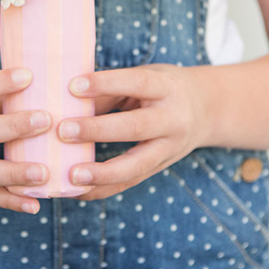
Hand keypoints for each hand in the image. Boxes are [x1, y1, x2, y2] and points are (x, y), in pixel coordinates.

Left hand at [57, 65, 209, 200]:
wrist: (204, 110)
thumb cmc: (162, 88)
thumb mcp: (144, 77)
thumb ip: (111, 90)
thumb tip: (67, 102)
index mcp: (167, 88)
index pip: (136, 83)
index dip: (105, 83)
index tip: (73, 85)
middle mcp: (172, 120)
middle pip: (135, 127)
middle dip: (97, 130)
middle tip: (64, 130)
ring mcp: (168, 149)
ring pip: (136, 166)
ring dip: (101, 173)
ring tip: (72, 175)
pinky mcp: (159, 168)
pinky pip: (130, 182)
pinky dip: (102, 189)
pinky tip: (77, 191)